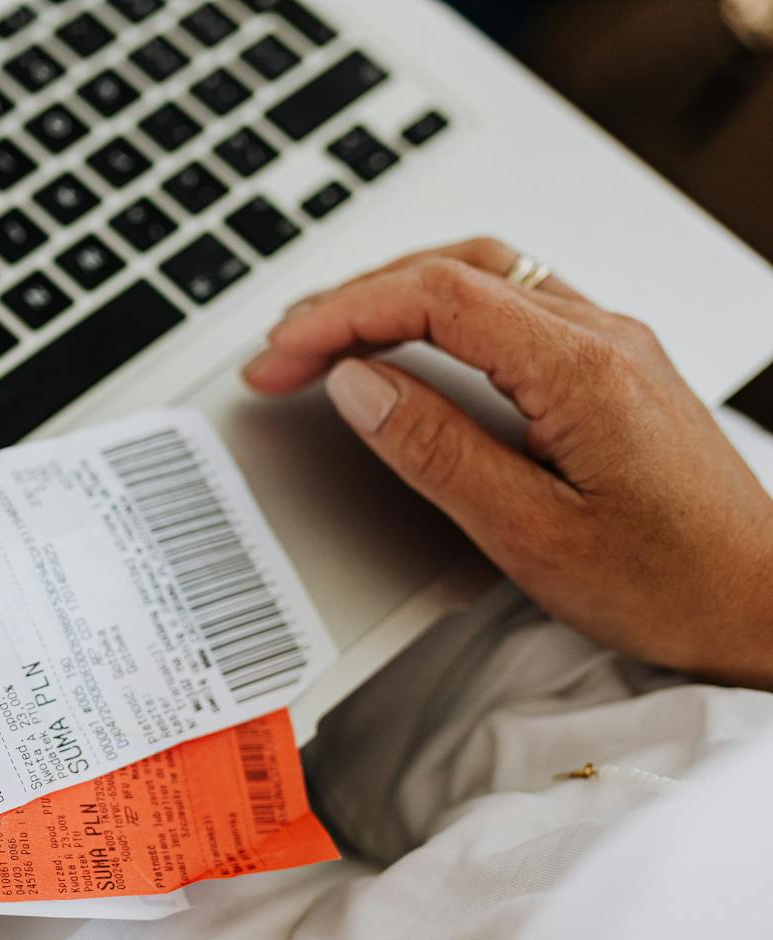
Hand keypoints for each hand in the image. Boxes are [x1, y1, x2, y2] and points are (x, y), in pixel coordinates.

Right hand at [244, 237, 772, 689]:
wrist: (766, 605)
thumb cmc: (673, 584)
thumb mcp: (532, 535)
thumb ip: (437, 452)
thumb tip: (359, 386)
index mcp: (581, 368)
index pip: (435, 297)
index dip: (341, 317)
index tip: (281, 358)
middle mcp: (603, 337)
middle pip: (454, 269)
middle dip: (352, 300)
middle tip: (282, 353)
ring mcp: (613, 346)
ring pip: (485, 274)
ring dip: (395, 293)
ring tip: (328, 338)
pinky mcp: (614, 369)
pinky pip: (514, 304)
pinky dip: (440, 310)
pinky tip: (410, 345)